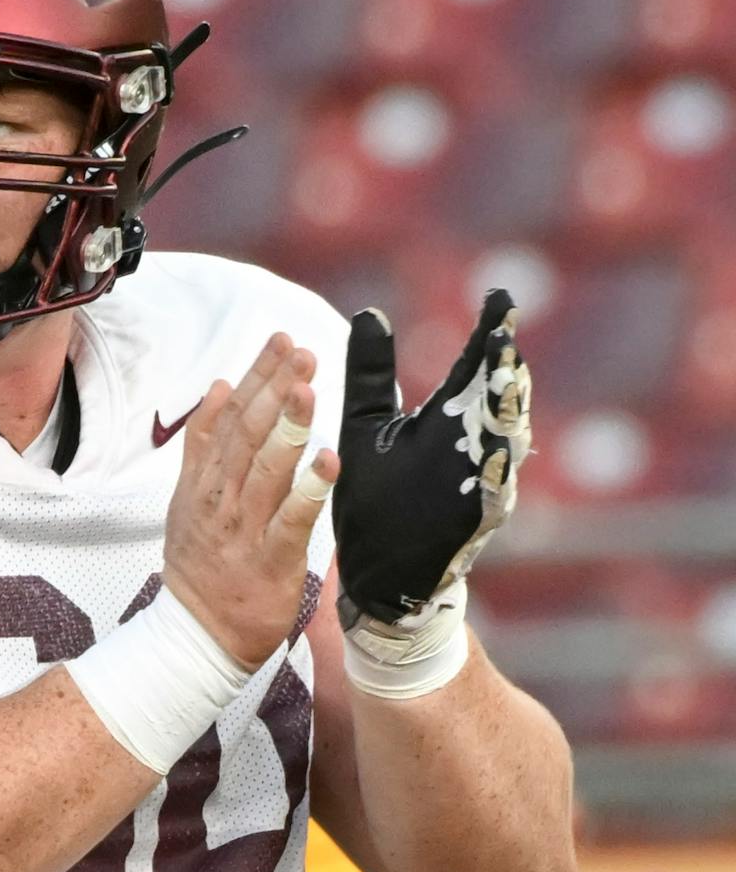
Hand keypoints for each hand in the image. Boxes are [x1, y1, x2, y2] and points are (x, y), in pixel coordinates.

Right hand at [163, 332, 338, 669]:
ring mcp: (242, 529)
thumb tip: (220, 387)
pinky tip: (329, 462)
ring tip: (308, 388)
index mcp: (203, 481)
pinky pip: (291, 521)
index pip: (228, 416)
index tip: (280, 340)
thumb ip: (204, 445)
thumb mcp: (188, 499)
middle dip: (273, 388)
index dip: (254, 376)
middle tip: (300, 351)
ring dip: (286, 426)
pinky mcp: (269, 561)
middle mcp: (219, 498)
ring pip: (264, 469)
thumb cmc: (202, 566)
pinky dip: (308, 490)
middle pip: (246, 433)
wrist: (197, 637)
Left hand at [333, 289, 531, 626]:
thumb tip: (370, 312)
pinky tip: (497, 458)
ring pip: (502, 448)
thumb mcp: (367, 426)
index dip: (488, 335)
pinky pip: (488, 499)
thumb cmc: (378, 495)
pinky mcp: (468, 525)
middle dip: (504, 372)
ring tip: (504, 386)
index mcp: (448, 420)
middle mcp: (470, 449)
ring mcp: (476, 487)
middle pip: (497, 402)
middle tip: (505, 336)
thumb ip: (372, 373)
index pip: (473, 368)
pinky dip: (494, 479)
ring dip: (505, 419)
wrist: (382, 573)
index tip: (500, 298)